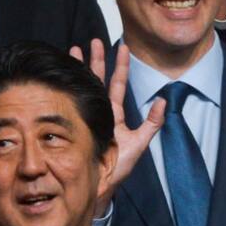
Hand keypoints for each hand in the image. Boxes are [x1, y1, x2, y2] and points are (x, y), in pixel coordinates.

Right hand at [70, 40, 165, 211]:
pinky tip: (62, 74)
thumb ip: (153, 122)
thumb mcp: (140, 142)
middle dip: (96, 59)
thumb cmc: (119, 167)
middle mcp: (100, 111)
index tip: (121, 46)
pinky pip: (70, 102)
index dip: (120, 65)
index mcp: (115, 113)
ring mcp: (85, 115)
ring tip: (75, 49)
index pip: (118, 83)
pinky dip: (66, 87)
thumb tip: (164, 99)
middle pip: (97, 79)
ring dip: (79, 67)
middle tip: (93, 40)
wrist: (99, 184)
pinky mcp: (73, 122)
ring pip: (82, 86)